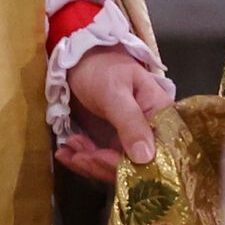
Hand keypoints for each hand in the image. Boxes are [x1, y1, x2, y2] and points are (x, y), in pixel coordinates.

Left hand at [57, 44, 174, 181]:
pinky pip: (99, 158)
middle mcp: (149, 130)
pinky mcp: (110, 140)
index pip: (155, 150)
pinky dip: (81, 159)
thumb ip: (130, 123)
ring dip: (88, 161)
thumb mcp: (116, 93)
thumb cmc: (104, 69)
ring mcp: (128, 137)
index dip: (131, 163)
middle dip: (102, 164)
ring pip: (113, 164)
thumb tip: (146, 159)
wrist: (81, 60)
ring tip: (68, 150)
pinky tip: (65, 153)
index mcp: (160, 115)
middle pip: (133, 162)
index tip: (101, 159)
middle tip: (78, 156)